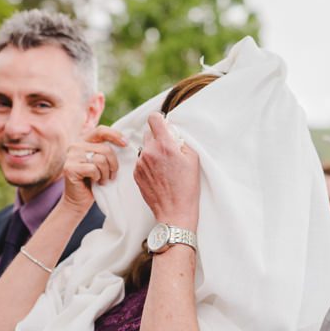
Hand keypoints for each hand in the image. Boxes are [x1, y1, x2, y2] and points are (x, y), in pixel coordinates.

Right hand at [60, 126, 125, 212]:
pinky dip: (98, 178)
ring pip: (100, 159)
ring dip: (106, 173)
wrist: (80, 200)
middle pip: (105, 149)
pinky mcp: (69, 167)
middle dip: (113, 165)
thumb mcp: (103, 163)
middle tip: (111, 175)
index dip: (115, 135)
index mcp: (84, 141)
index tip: (126, 144)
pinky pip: (93, 169)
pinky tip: (94, 182)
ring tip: (102, 179)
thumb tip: (126, 142)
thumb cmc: (95, 181)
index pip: (101, 131)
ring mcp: (71, 156)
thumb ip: (108, 151)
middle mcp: (75, 145)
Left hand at [133, 112, 200, 230]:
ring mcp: (140, 162)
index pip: (154, 119)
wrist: (175, 211)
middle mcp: (149, 151)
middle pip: (149, 133)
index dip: (159, 120)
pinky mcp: (136, 173)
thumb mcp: (193, 161)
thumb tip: (173, 135)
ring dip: (153, 152)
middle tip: (169, 151)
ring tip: (165, 168)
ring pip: (145, 148)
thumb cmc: (187, 187)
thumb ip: (181, 143)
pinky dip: (149, 165)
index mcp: (165, 146)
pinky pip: (141, 161)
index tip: (164, 126)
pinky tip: (159, 177)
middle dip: (158, 138)